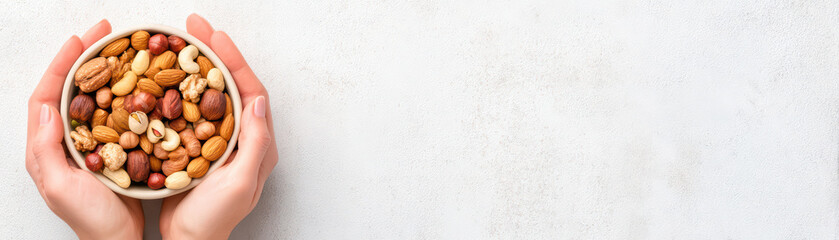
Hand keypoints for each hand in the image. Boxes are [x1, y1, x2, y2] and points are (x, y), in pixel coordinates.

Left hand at [25, 20, 143, 239]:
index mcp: (48, 147)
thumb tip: (46, 110)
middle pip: (71, 88)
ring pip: (95, 97)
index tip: (81, 40)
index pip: (47, 94)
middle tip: (105, 33)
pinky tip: (143, 84)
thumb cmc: (91, 221)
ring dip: (108, 70)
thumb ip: (47, 150)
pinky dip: (128, 93)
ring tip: (124, 49)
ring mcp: (92, 144)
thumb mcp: (62, 188)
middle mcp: (67, 141)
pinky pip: (118, 113)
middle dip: (86, 56)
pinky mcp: (114, 149)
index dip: (62, 64)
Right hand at [159, 14, 278, 238]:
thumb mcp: (239, 182)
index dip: (233, 60)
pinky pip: (194, 107)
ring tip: (181, 40)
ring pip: (212, 92)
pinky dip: (182, 87)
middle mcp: (243, 137)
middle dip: (215, 52)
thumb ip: (255, 143)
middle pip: (232, 84)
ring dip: (199, 64)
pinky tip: (167, 74)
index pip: (250, 91)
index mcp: (258, 144)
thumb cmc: (215, 219)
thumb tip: (260, 100)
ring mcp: (220, 139)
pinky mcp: (199, 144)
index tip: (213, 36)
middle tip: (193, 25)